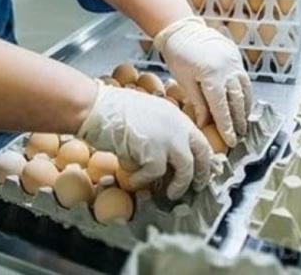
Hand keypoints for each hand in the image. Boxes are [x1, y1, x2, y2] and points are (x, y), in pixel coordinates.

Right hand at [77, 82, 211, 199]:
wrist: (96, 106)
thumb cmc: (112, 109)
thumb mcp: (146, 114)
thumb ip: (160, 129)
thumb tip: (166, 152)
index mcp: (175, 115)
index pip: (200, 138)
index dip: (204, 157)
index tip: (203, 168)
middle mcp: (177, 125)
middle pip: (201, 153)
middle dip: (202, 173)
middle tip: (198, 185)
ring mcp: (167, 138)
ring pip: (186, 168)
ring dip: (179, 184)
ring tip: (172, 193)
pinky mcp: (153, 152)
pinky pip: (155, 174)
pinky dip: (144, 181)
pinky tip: (133, 180)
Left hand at [154, 17, 252, 146]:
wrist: (183, 29)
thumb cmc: (178, 55)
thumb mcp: (184, 80)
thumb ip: (197, 103)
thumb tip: (204, 124)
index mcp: (212, 75)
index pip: (221, 107)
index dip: (226, 126)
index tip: (230, 141)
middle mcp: (227, 69)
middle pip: (237, 101)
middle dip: (239, 120)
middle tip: (239, 136)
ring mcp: (235, 62)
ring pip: (245, 90)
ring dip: (245, 108)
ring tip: (244, 123)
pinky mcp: (236, 57)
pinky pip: (244, 79)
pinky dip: (245, 94)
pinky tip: (243, 104)